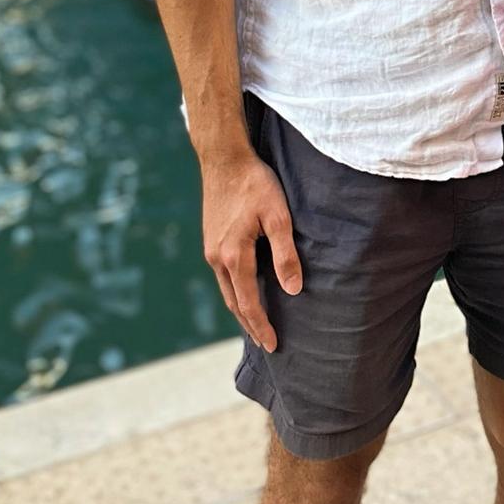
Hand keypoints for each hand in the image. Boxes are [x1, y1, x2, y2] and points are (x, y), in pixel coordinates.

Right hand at [200, 146, 300, 350]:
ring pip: (227, 290)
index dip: (262, 326)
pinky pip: (223, 275)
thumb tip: (293, 290)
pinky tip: (245, 290)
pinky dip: (235, 290)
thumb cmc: (255, 183)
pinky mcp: (211, 239)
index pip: (249, 303)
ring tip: (256, 323)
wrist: (224, 158)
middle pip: (234, 303)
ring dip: (241, 309)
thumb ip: (285, 254)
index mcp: (234, 256)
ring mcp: (211, 249)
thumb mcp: (278, 216)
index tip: (274, 345)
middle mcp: (217, 258)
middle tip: (266, 344)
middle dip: (250, 324)